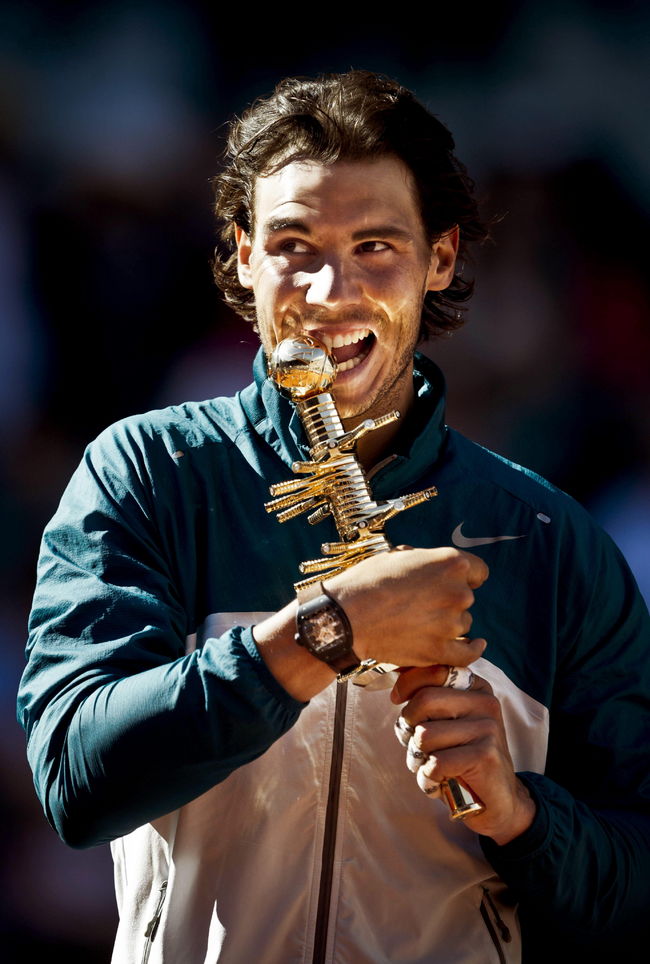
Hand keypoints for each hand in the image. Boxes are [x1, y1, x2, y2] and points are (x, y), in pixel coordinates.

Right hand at [325, 546, 488, 668]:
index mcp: (451, 563)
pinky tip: (476, 644)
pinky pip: (468, 653)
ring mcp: (451, 624)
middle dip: (449, 599)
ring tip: (418, 622)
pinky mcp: (440, 650)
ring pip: (463, 623)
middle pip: (467, 597)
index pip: (479, 571)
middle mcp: (457, 592)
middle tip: (422, 603)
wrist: (345, 617)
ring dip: (448, 623)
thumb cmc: (367, 582)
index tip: (454, 583)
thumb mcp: (397, 555)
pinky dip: (472, 649)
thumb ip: (425, 560)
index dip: (467, 576)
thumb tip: (432, 565)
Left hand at [391, 666, 536, 844]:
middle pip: (424, 700)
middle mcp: (485, 703)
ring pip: (424, 735)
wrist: (500, 800)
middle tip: (416, 744)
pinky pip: (435, 762)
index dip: (408, 684)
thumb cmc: (462, 757)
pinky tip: (440, 781)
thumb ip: (430, 699)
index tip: (397, 698)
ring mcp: (488, 728)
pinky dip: (428, 777)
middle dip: (408, 726)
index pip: (434, 670)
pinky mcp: (485, 756)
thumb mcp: (449, 721)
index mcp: (476, 687)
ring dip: (416, 757)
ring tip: (431, 766)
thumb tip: (397, 687)